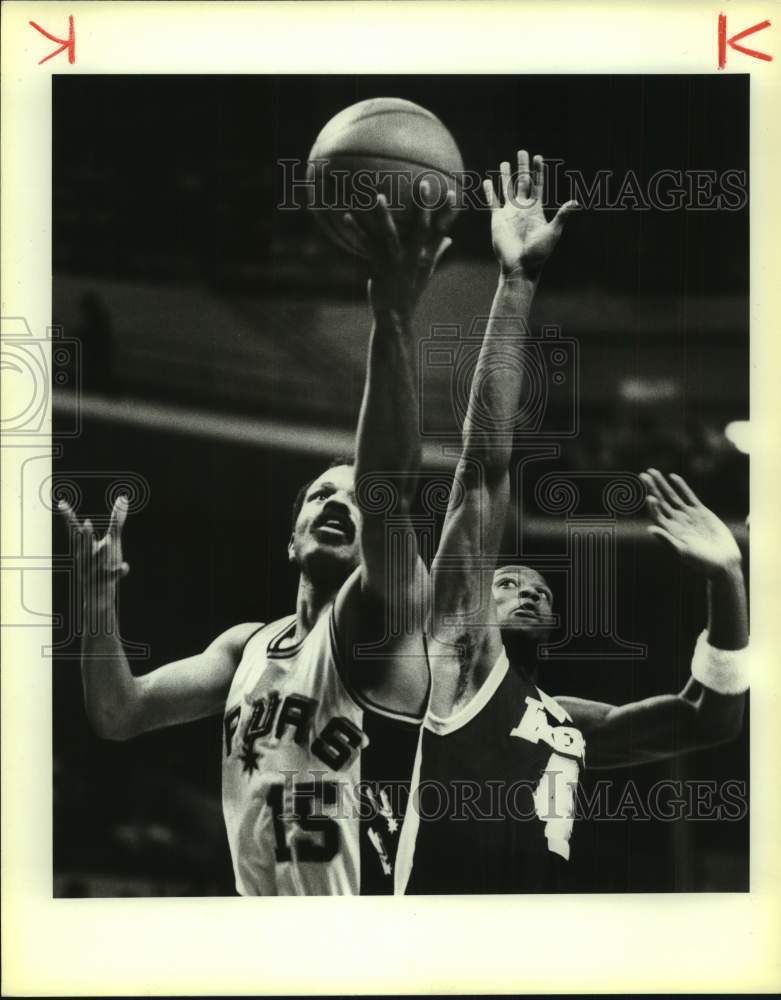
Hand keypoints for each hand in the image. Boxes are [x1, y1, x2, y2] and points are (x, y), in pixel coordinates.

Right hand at [59, 495, 129, 612]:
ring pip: (97, 561)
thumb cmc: (103, 564)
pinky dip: (119, 571)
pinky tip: (125, 566)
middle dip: (86, 535)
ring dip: (102, 552)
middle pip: (84, 545)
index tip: (61, 503)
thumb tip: (123, 498)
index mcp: (85, 547)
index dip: (69, 517)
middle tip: (88, 523)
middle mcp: (87, 557)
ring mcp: (94, 570)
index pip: (76, 530)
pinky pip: (112, 576)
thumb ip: (116, 520)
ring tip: (109, 543)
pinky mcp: (104, 582)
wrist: (98, 598)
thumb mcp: (111, 541)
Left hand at [344, 180, 454, 322]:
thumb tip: (449, 238)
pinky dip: (356, 230)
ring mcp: (396, 263)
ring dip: (385, 215)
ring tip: (379, 197)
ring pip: (392, 235)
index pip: (441, 232)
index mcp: (426, 257)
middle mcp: (414, 258)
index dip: (448, 213)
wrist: (395, 315)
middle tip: (425, 183)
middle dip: (424, 206)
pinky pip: (366, 245)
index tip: (454, 192)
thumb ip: (436, 252)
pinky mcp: (379, 267)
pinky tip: (347, 216)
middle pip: (421, 229)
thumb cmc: (410, 291)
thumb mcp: (426, 272)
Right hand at [483, 151, 577, 279]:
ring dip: (506, 176)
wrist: (520, 267)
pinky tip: (487, 182)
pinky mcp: (497, 220)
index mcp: (536, 209)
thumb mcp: (552, 232)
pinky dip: (490, 192)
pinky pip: (492, 202)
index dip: (539, 171)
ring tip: (504, 162)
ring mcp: (510, 213)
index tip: (539, 157)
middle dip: (523, 167)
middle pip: (523, 182)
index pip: (538, 185)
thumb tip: (575, 202)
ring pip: (507, 189)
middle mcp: (523, 208)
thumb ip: (561, 216)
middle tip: (522, 151)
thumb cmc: (539, 253)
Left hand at [641, 469, 741, 576]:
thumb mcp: (682, 552)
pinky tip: (673, 477)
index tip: (648, 496)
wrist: (723, 562)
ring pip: (672, 496)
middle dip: (652, 488)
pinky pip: (689, 496)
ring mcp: (688, 515)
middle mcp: (676, 521)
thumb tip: (649, 529)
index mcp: (669, 531)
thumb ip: (666, 539)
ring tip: (652, 472)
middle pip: (660, 501)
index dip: (651, 505)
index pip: (656, 514)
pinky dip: (681, 486)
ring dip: (662, 484)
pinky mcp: (701, 512)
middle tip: (643, 474)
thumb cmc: (701, 562)